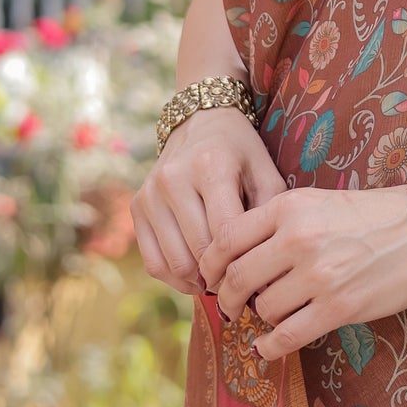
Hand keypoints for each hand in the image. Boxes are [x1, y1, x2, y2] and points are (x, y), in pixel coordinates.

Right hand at [131, 107, 286, 295]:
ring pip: (175, 262)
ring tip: (221, 279)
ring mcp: (150, 193)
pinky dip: (175, 279)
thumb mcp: (265, 172)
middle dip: (223, 275)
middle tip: (242, 283)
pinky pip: (153, 262)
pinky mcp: (136, 207)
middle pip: (199, 251)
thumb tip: (268, 265)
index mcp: (211, 165)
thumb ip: (270, 213)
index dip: (243, 261)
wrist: (201, 124)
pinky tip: (196, 277)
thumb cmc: (241, 153)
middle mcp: (174, 178)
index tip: (258, 272)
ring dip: (199, 281)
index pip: (225, 232)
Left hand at [200, 186, 406, 360]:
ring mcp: (319, 275)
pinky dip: (270, 346)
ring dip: (259, 318)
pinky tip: (268, 346)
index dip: (210, 264)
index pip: (227, 238)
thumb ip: (277, 223)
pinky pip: (286, 336)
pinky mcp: (338, 308)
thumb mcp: (318, 202)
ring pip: (262, 308)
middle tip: (230, 305)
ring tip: (269, 315)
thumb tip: (234, 259)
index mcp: (290, 207)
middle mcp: (298, 239)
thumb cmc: (371, 215)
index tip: (210, 277)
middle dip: (226, 297)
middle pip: (236, 277)